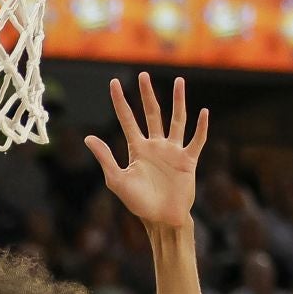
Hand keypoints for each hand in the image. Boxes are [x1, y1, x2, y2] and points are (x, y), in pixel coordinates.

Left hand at [89, 73, 207, 229]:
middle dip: (147, 95)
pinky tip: (204, 112)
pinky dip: (200, 127)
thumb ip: (105, 158)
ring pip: (177, 120)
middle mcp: (155, 145)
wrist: (161, 219)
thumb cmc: (138, 203)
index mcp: (137, 149)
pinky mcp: (188, 160)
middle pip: (152, 113)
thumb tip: (88, 138)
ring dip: (178, 101)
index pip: (127, 119)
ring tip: (179, 81)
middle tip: (143, 74)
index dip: (120, 101)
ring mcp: (173, 151)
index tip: (114, 82)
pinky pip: (196, 141)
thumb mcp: (117, 180)